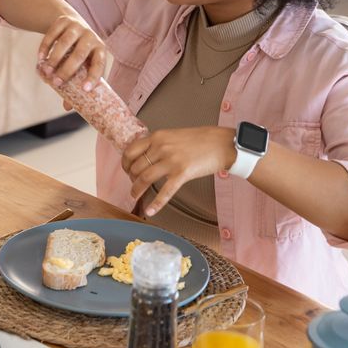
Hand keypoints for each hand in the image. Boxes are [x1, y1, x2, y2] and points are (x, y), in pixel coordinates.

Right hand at [38, 14, 106, 91]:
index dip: (93, 76)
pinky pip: (53, 33)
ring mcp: (77, 27)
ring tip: (46, 72)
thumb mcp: (82, 65)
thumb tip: (67, 108)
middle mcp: (91, 37)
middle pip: (80, 54)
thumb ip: (76, 83)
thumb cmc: (80, 53)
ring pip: (66, 42)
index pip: (99, 64)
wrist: (73, 25)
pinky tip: (40, 58)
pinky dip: (45, 46)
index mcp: (100, 50)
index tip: (85, 89)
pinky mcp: (63, 20)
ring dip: (54, 58)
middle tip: (56, 83)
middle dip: (67, 70)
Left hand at [121, 127, 236, 215]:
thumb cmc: (201, 139)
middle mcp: (161, 147)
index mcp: (158, 136)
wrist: (223, 143)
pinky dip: (156, 204)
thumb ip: (159, 144)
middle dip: (131, 178)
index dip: (125, 163)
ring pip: (144, 178)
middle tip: (134, 184)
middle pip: (136, 166)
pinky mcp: (182, 173)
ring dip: (136, 190)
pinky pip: (165, 192)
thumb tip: (145, 156)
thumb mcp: (174, 135)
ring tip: (135, 196)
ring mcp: (171, 160)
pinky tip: (150, 211)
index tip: (126, 170)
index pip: (130, 150)